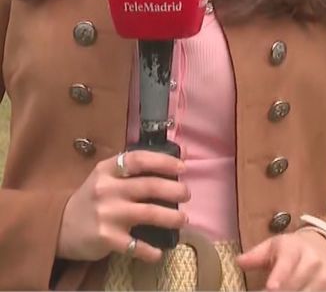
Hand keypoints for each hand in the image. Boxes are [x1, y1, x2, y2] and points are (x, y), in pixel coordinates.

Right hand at [56, 151, 188, 262]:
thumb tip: (183, 153)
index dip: (164, 161)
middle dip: (175, 190)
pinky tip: (159, 252)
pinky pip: (135, 246)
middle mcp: (107, 190)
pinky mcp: (106, 238)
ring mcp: (107, 215)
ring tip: (182, 219)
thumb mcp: (108, 176)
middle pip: (150, 186)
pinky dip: (150, 251)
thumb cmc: (92, 198)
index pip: (138, 159)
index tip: (182, 166)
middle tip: (187, 194)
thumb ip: (140, 166)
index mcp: (107, 170)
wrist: (58, 226)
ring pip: (149, 213)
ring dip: (172, 217)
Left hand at [237, 230, 325, 290]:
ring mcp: (324, 276)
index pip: (287, 263)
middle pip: (293, 285)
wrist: (324, 247)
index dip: (279, 276)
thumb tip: (239, 261)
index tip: (271, 287)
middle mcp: (313, 262)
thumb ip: (255, 256)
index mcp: (295, 249)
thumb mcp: (273, 246)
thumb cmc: (291, 250)